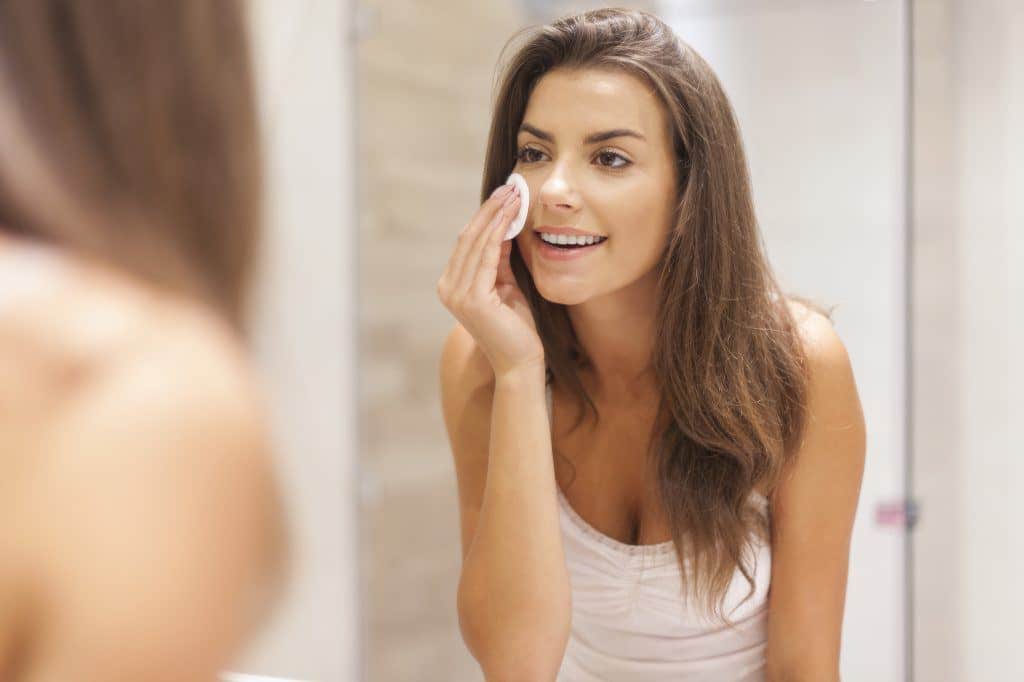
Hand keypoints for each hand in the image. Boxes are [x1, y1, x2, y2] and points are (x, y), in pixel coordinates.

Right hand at [437, 183, 544, 378]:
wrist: (521, 361)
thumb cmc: (517, 327)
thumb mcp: (506, 285)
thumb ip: (500, 260)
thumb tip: (504, 226)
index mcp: (452, 285)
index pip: (467, 242)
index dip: (485, 216)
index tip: (505, 195)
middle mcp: (448, 288)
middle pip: (468, 237)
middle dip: (491, 210)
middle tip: (510, 187)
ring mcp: (457, 294)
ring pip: (477, 243)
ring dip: (496, 216)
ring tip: (514, 196)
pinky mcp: (472, 299)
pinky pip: (487, 256)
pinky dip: (500, 233)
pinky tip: (512, 217)